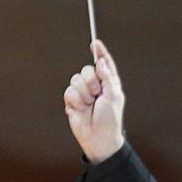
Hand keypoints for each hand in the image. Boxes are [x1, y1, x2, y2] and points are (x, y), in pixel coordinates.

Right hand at [62, 38, 126, 161]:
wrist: (98, 138)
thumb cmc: (110, 119)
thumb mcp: (113, 95)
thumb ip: (107, 77)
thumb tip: (100, 62)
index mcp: (109, 83)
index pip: (104, 64)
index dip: (100, 53)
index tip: (95, 43)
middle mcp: (95, 86)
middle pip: (86, 70)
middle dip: (90, 81)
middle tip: (96, 93)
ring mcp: (83, 93)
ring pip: (75, 80)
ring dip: (83, 93)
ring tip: (89, 105)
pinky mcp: (72, 101)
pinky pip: (68, 91)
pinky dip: (75, 100)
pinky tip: (80, 109)